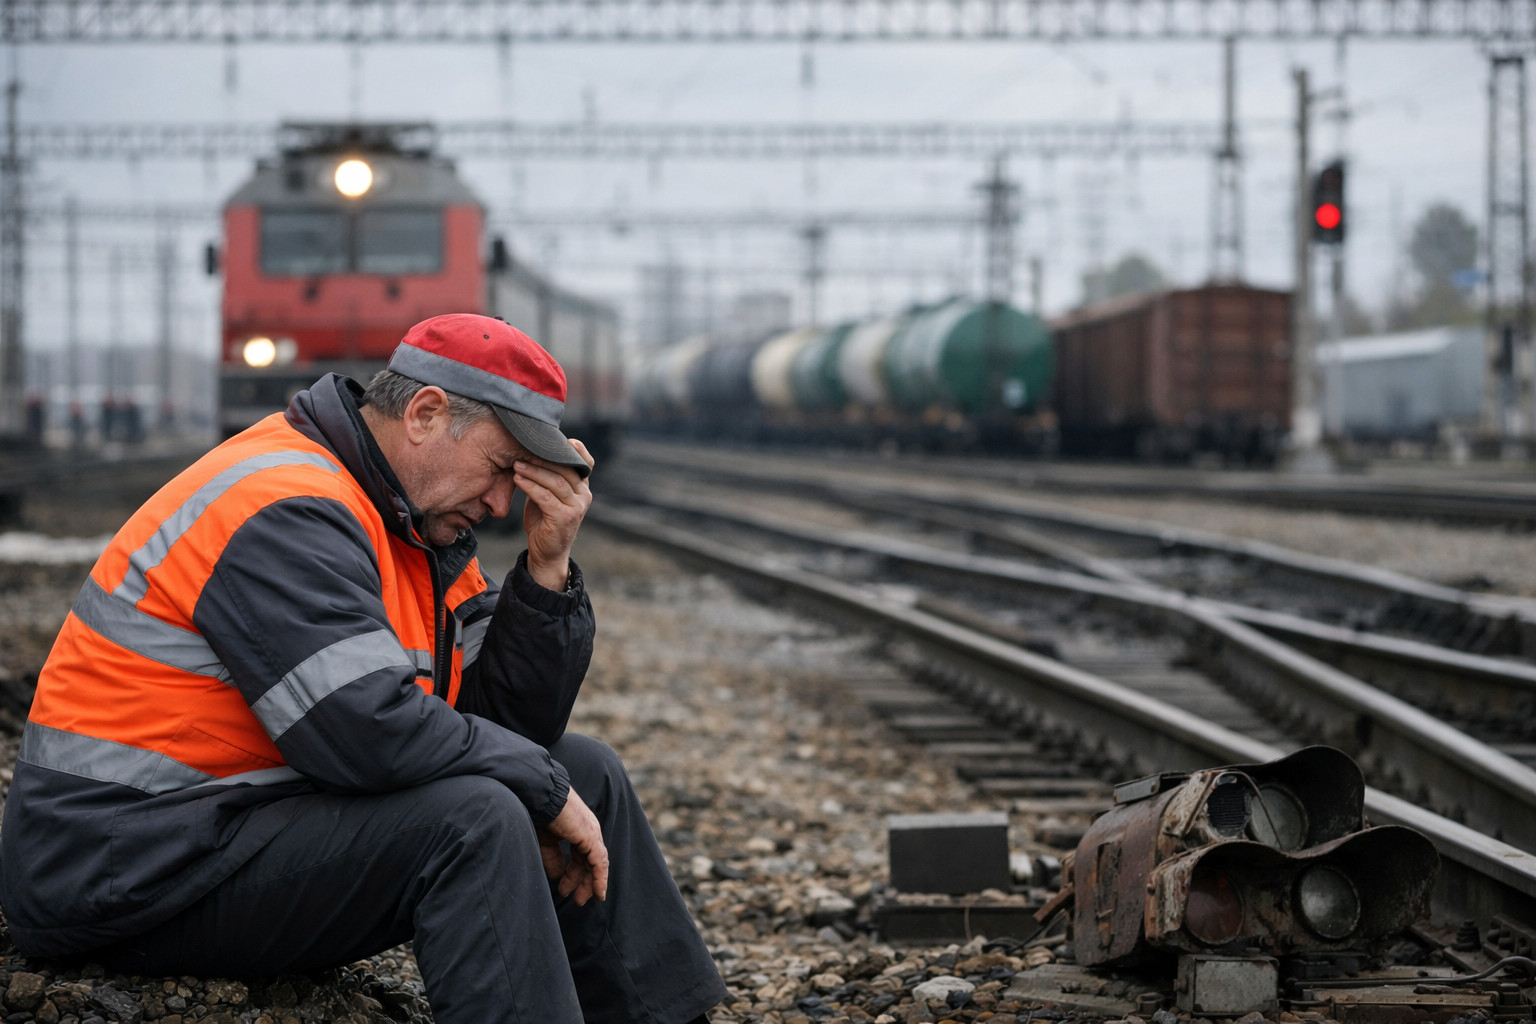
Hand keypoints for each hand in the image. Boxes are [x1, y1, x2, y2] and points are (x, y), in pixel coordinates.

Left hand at [516, 439, 595, 590]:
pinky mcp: (564, 518)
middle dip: (543, 457)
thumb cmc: (545, 521)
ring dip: (533, 470)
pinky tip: (517, 478)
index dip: (576, 449)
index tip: (561, 438)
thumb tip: (533, 452)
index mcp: (583, 488)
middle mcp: (584, 496)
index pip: (585, 463)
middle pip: (565, 469)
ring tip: (516, 464)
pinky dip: (530, 486)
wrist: (547, 553)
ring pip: (555, 481)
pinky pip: (545, 497)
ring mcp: (576, 507)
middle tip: (522, 449)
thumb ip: (549, 477)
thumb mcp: (549, 495)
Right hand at [537, 786, 608, 904]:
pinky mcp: (591, 838)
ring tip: (581, 900)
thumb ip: (552, 856)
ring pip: (596, 864)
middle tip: (577, 900)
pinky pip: (599, 863)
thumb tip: (557, 874)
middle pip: (590, 861)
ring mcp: (592, 833)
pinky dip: (599, 879)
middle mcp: (589, 830)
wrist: (542, 796)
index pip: (582, 855)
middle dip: (583, 881)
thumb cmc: (540, 812)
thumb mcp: (545, 839)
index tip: (567, 889)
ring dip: (590, 884)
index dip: (574, 873)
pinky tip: (598, 893)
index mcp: (578, 828)